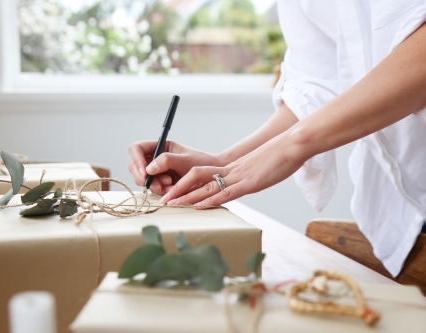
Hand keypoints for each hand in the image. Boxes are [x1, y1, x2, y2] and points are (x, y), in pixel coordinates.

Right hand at [128, 140, 221, 194]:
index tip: (145, 172)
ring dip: (154, 186)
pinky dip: (159, 191)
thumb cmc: (201, 163)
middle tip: (160, 184)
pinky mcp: (159, 183)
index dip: (137, 159)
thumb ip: (166, 160)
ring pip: (142, 179)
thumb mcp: (184, 159)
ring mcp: (156, 171)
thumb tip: (149, 168)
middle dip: (145, 177)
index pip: (136, 148)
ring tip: (170, 186)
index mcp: (159, 146)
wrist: (212, 176)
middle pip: (135, 166)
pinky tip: (171, 190)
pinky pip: (151, 188)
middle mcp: (155, 158)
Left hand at [159, 133, 306, 206]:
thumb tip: (242, 183)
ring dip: (187, 195)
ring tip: (171, 203)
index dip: (186, 184)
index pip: (202, 175)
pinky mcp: (250, 183)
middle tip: (163, 200)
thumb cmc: (279, 157)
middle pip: (197, 178)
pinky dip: (211, 199)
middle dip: (179, 189)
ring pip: (207, 185)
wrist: (292, 145)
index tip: (173, 193)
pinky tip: (199, 205)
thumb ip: (247, 176)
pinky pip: (226, 192)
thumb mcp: (259, 168)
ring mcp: (239, 176)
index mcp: (232, 168)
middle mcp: (231, 171)